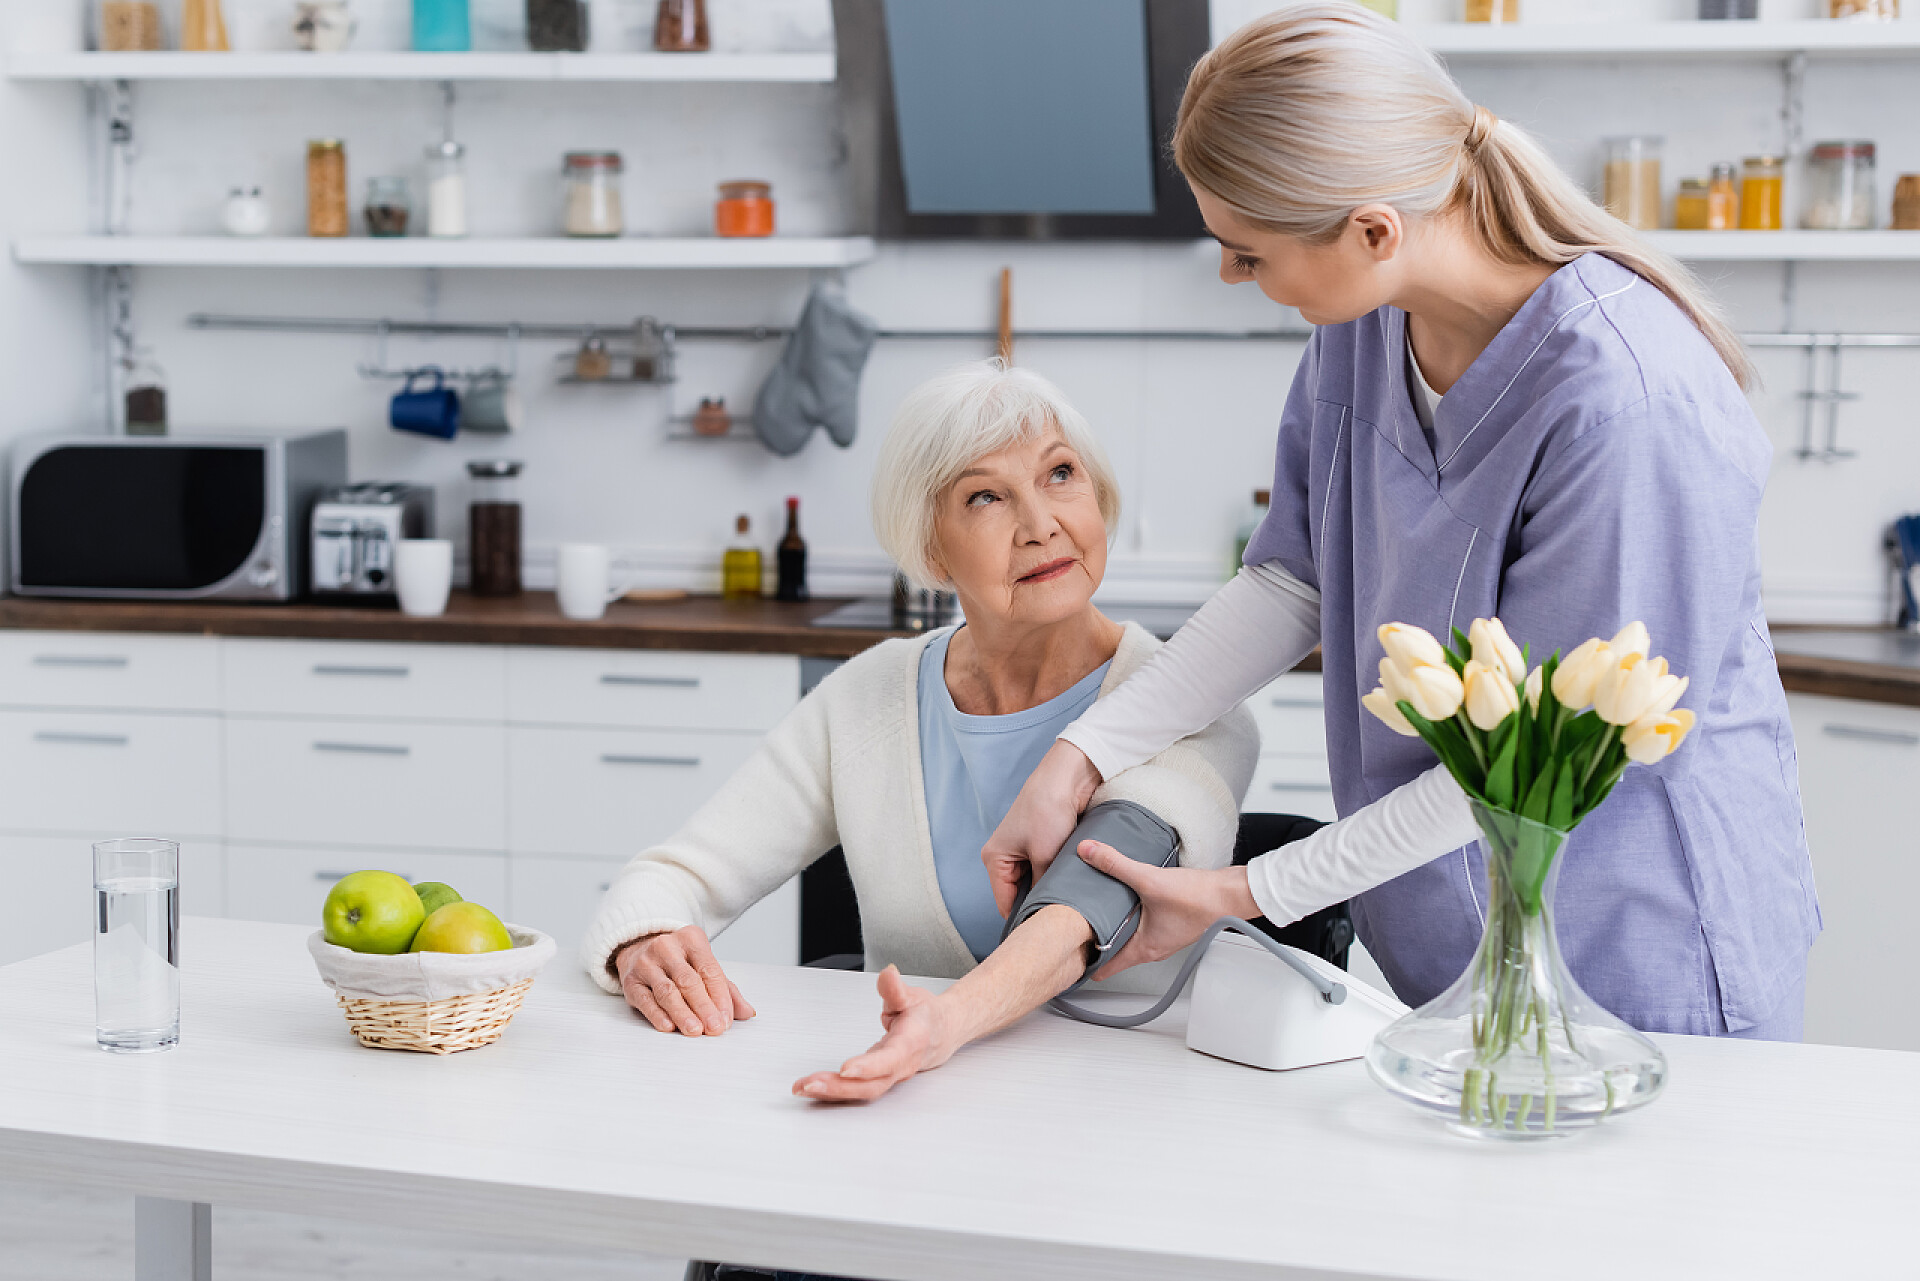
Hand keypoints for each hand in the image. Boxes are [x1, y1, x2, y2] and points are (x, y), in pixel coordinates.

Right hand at [613, 925, 755, 1035]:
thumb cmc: (677, 961)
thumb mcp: (703, 965)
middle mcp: (667, 947)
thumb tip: (747, 1012)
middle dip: (704, 1007)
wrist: (638, 947)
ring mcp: (646, 963)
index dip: (720, 996)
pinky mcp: (631, 981)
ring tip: (695, 1030)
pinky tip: (669, 1026)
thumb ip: (726, 989)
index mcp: (691, 939)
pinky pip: (645, 1000)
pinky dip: (658, 1015)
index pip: (709, 969)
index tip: (727, 1019)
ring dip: (683, 1013)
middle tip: (715, 1028)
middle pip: (688, 981)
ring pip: (667, 991)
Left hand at [791, 966, 955, 1102]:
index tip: (845, 1069)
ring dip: (831, 1092)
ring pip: (862, 1092)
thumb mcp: (914, 995)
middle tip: (809, 1084)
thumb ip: (896, 988)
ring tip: (802, 1087)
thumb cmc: (926, 1015)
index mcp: (911, 1043)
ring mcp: (889, 1077)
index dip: (868, 1067)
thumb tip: (888, 973)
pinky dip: (834, 1091)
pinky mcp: (878, 1080)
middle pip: (871, 1085)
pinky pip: (857, 1090)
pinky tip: (813, 1087)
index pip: (890, 1059)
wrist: (942, 1033)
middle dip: (839, 1088)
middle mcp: (900, 1066)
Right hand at [981, 740, 1101, 917]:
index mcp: (994, 859)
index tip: (1044, 935)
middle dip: (1039, 902)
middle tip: (1060, 920)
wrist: (1067, 779)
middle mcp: (1005, 856)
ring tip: (1067, 901)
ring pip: (1035, 882)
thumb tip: (1051, 912)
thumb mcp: (1045, 857)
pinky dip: (1056, 875)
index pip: (1005, 903)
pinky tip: (1070, 883)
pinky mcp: (1040, 844)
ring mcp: (1022, 850)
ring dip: (1050, 887)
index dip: (1023, 919)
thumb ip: (1044, 887)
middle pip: (1019, 894)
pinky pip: (1046, 869)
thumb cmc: (1047, 811)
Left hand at [1074, 840, 1260, 980]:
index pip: (1105, 968)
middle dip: (1094, 941)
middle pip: (1114, 952)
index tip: (1068, 954)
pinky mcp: (1171, 923)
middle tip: (1073, 927)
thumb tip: (1088, 852)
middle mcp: (1153, 948)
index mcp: (1143, 949)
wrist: (1231, 894)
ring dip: (1113, 927)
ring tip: (1094, 911)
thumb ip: (1116, 864)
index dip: (1084, 963)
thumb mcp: (1150, 879)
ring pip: (1129, 938)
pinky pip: (1143, 925)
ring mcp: (1163, 937)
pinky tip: (1127, 897)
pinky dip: (1131, 916)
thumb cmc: (1199, 899)